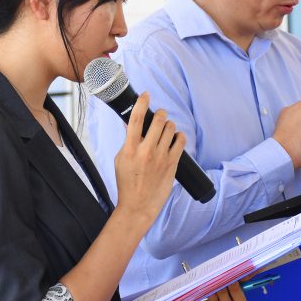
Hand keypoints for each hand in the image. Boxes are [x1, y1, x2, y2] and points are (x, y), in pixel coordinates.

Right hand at [112, 92, 184, 231]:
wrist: (138, 206)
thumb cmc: (127, 183)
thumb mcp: (120, 160)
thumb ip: (127, 142)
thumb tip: (131, 124)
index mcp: (129, 149)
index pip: (136, 120)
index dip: (141, 103)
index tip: (145, 95)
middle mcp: (146, 151)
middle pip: (158, 120)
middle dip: (160, 114)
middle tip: (159, 115)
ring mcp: (160, 158)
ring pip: (170, 128)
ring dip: (169, 125)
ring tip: (166, 129)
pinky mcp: (172, 164)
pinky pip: (180, 141)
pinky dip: (179, 136)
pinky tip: (176, 138)